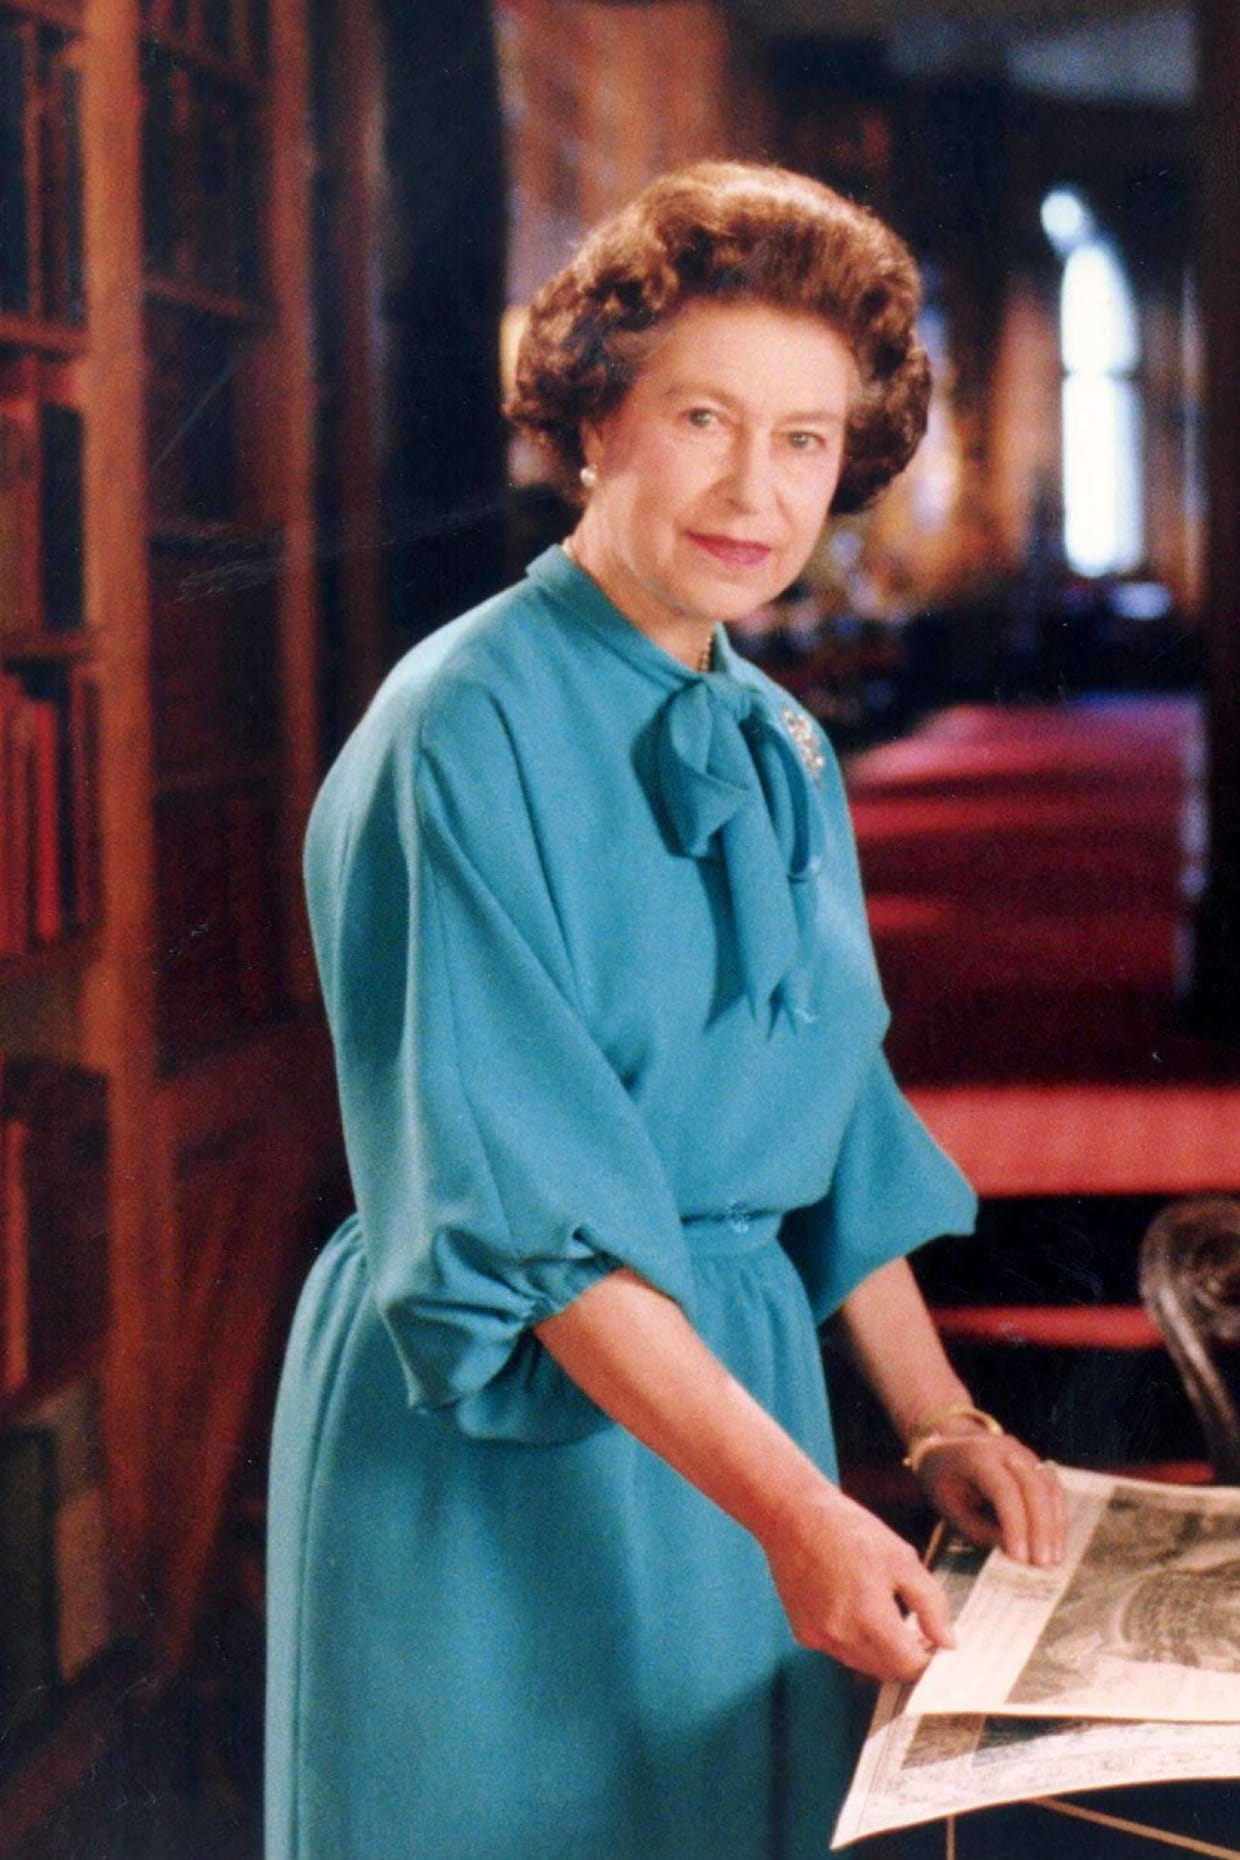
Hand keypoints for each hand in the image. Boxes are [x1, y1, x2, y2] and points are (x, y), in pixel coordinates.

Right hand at [762, 1485, 955, 1682]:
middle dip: (906, 1655)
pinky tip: (853, 1607)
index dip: (928, 1656)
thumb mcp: (902, 1558)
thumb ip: (931, 1604)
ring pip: (863, 1664)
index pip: (911, 1666)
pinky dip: (853, 1640)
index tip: (933, 1638)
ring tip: (884, 1613)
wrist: (793, 1514)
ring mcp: (819, 1638)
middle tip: (914, 1627)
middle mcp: (842, 1638)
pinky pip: (839, 1650)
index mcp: (871, 1619)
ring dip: (880, 1651)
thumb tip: (947, 1642)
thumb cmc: (849, 1529)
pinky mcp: (803, 1633)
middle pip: (888, 1670)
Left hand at [915, 1432, 1067, 1566]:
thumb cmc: (943, 1482)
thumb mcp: (949, 1508)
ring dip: (1054, 1524)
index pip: (1004, 1490)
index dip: (1015, 1524)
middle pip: (1033, 1486)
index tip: (1020, 1558)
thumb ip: (979, 1530)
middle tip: (1041, 1564)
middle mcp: (1005, 1448)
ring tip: (1053, 1559)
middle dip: (1040, 1528)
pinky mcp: (1034, 1463)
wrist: (945, 1448)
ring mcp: (1024, 1453)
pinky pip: (1052, 1488)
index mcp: (977, 1455)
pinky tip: (1055, 1542)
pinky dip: (1057, 1515)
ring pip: (1049, 1487)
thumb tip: (1014, 1553)